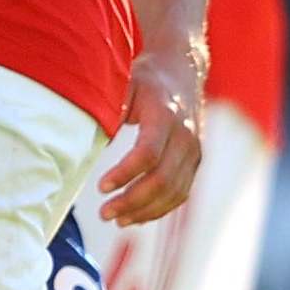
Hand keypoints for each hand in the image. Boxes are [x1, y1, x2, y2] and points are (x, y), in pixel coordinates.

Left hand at [96, 45, 204, 225]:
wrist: (182, 71)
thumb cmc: (145, 78)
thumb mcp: (124, 82)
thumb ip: (111, 107)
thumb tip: (93, 135)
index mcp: (165, 116)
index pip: (148, 154)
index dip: (125, 174)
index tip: (100, 187)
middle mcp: (185, 137)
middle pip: (163, 180)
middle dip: (132, 201)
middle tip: (104, 213)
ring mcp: (195, 152)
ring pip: (175, 192)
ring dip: (145, 211)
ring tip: (116, 219)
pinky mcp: (196, 162)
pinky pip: (181, 192)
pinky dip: (160, 208)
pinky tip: (137, 215)